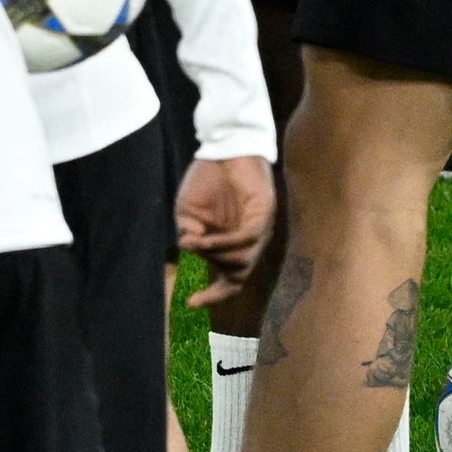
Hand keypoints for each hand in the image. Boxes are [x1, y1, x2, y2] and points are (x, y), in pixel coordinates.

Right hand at [175, 157, 278, 312]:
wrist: (224, 147)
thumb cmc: (207, 180)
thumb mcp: (187, 211)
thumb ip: (187, 232)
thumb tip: (189, 248)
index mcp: (231, 244)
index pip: (229, 280)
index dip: (212, 295)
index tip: (190, 304)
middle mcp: (248, 242)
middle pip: (236, 275)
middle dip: (214, 272)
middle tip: (196, 255)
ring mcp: (258, 229)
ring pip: (242, 261)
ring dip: (217, 256)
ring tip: (197, 242)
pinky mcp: (263, 214)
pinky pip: (246, 238)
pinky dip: (225, 243)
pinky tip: (207, 239)